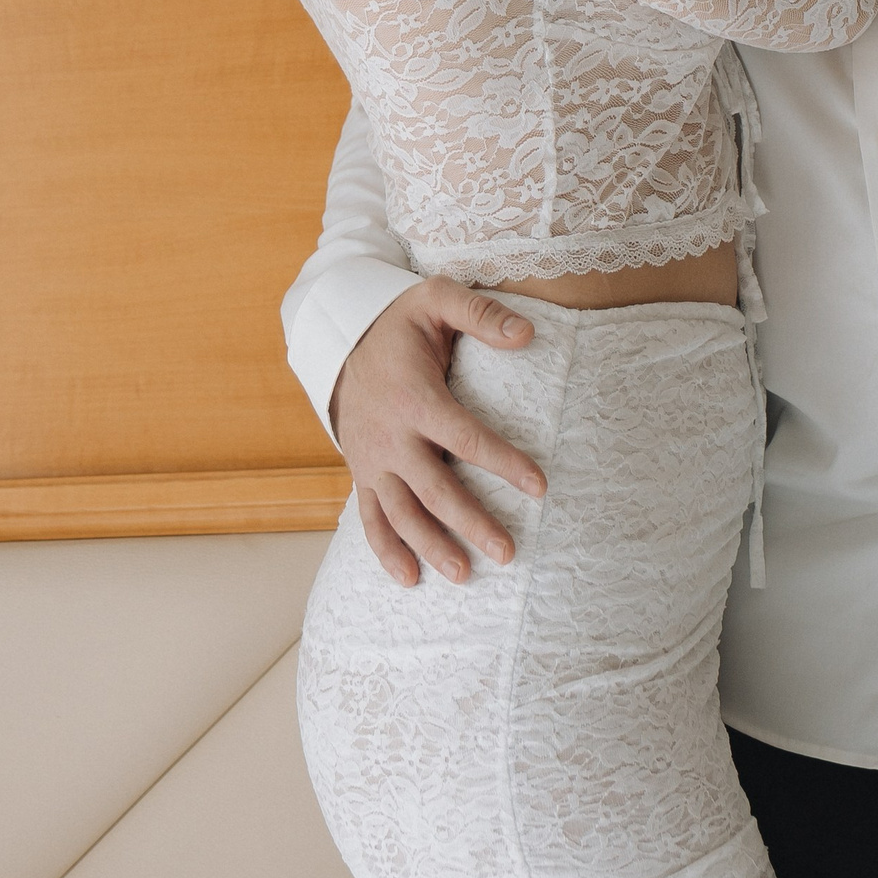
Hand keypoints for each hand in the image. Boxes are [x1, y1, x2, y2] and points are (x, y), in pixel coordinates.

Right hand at [331, 279, 545, 585]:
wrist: (338, 340)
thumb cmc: (399, 322)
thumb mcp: (435, 299)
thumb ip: (480, 312)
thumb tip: (528, 333)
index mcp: (416, 398)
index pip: (466, 438)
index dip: (503, 463)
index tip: (539, 486)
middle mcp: (392, 437)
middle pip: (435, 489)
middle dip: (471, 522)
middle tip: (507, 552)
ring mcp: (373, 460)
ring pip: (402, 513)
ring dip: (431, 546)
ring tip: (464, 574)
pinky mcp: (362, 473)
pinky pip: (371, 518)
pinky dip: (386, 550)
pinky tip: (410, 578)